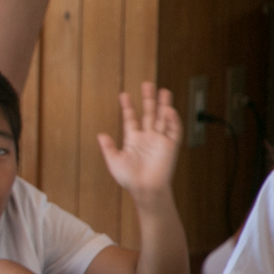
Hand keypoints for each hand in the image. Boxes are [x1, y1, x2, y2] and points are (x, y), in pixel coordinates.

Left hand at [97, 82, 180, 198]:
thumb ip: (108, 148)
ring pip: (163, 119)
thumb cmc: (129, 179)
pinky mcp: (170, 146)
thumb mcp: (114, 162)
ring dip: (163, 105)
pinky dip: (172, 121)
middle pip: (149, 114)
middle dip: (148, 99)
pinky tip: (168, 110)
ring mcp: (160, 140)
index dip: (128, 107)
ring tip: (163, 91)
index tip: (124, 95)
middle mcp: (147, 137)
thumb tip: (100, 135)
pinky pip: (173, 131)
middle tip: (147, 84)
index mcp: (133, 139)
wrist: (145, 190)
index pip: (131, 119)